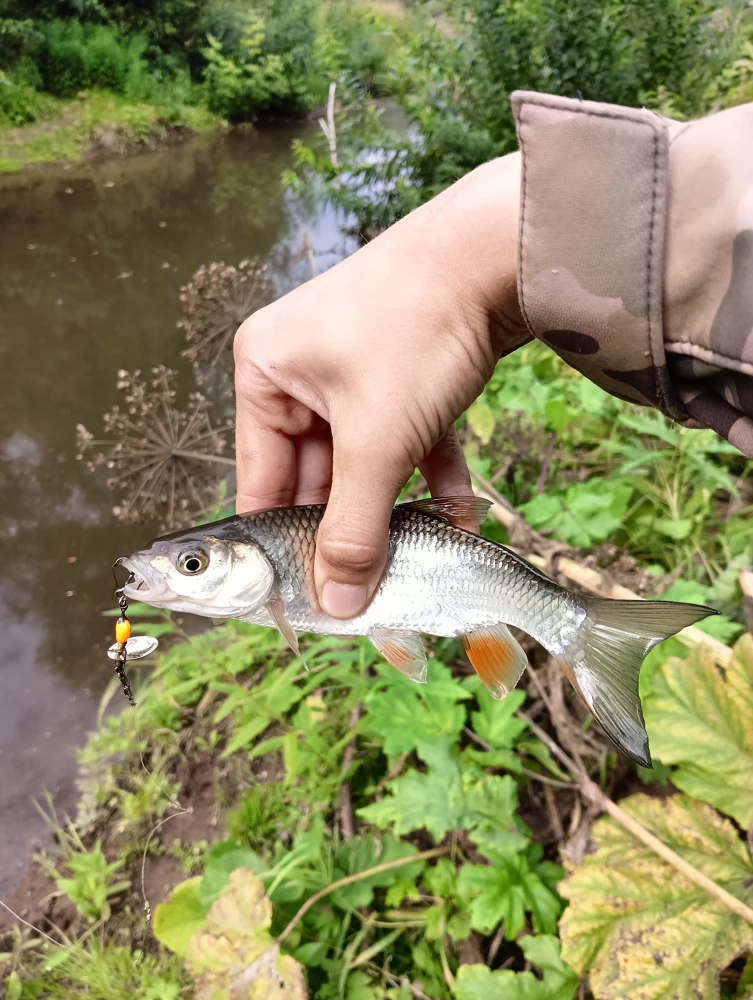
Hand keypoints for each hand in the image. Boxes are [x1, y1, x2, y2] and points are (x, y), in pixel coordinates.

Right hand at [234, 151, 526, 619]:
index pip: (261, 481)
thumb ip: (354, 528)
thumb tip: (339, 603)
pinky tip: (460, 515)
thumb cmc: (415, 333)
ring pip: (367, 462)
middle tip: (375, 587)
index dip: (284, 545)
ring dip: (397, 509)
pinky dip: (429, 474)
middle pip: (318, 478)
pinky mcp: (405, 369)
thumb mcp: (376, 442)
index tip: (307, 598)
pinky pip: (405, 437)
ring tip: (422, 558)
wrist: (499, 252)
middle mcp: (302, 371)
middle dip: (353, 530)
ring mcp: (356, 369)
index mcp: (265, 375)